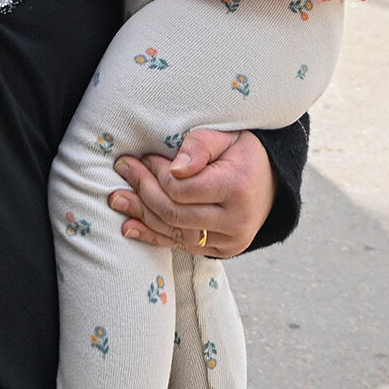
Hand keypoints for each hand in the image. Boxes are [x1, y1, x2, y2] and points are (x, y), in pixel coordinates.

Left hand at [108, 129, 277, 256]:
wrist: (271, 182)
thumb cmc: (242, 153)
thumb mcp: (223, 137)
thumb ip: (197, 147)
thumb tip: (174, 169)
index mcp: (236, 188)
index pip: (180, 188)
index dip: (157, 172)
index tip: (144, 157)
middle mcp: (236, 221)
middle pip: (174, 213)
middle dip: (143, 192)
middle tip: (123, 171)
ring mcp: (231, 241)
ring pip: (174, 233)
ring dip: (141, 216)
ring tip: (118, 199)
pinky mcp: (224, 251)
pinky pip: (182, 246)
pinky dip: (154, 236)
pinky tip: (130, 226)